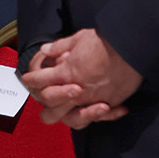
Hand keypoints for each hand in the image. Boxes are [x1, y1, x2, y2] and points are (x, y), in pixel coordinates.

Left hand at [21, 28, 141, 128]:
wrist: (131, 48)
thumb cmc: (104, 41)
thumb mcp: (79, 39)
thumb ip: (60, 47)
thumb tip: (45, 50)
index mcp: (65, 73)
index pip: (40, 80)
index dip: (31, 79)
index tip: (27, 78)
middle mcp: (76, 91)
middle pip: (50, 106)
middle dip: (43, 102)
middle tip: (41, 98)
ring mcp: (92, 100)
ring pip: (72, 118)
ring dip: (66, 115)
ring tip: (64, 112)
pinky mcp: (110, 103)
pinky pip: (98, 117)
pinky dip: (97, 116)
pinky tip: (97, 112)